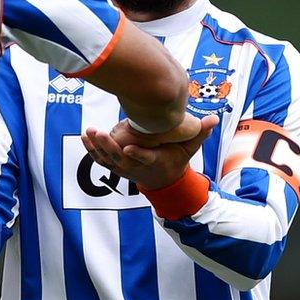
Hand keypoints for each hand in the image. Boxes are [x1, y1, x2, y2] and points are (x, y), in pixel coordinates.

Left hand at [82, 114, 216, 189]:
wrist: (164, 182)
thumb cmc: (176, 160)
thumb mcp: (189, 149)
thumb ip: (199, 133)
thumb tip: (215, 118)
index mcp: (155, 162)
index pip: (145, 159)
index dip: (137, 155)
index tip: (128, 148)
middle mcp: (137, 167)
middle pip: (120, 159)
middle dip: (109, 146)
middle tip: (99, 132)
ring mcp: (125, 168)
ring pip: (108, 159)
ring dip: (97, 147)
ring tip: (89, 132)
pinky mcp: (116, 166)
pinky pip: (101, 160)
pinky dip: (92, 150)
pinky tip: (85, 136)